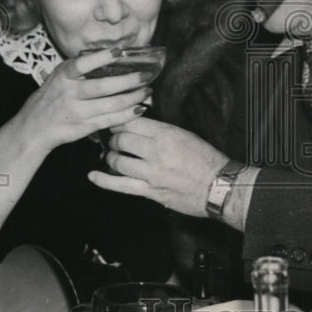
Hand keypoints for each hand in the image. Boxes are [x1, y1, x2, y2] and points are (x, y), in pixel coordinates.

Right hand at [12, 48, 152, 157]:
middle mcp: (69, 93)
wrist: (34, 127)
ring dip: (133, 98)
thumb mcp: (59, 77)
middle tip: (146, 76)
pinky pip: (110, 120)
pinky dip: (127, 114)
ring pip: (111, 105)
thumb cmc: (52, 97)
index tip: (120, 51)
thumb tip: (111, 55)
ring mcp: (77, 112)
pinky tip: (139, 108)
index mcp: (63, 76)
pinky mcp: (84, 127)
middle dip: (128, 81)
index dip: (101, 57)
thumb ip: (79, 68)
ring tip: (147, 92)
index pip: (82, 64)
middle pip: (103, 86)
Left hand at [87, 117, 227, 217]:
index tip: (117, 121)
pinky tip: (93, 175)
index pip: (132, 121)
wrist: (219, 186)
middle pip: (121, 139)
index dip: (121, 120)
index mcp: (166, 134)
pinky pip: (120, 185)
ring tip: (113, 155)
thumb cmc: (206, 159)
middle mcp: (156, 151)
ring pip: (117, 160)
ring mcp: (151, 172)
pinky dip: (103, 180)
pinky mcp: (149, 191)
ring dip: (112, 156)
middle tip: (116, 139)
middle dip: (115, 138)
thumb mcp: (186, 135)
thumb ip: (161, 130)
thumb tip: (140, 124)